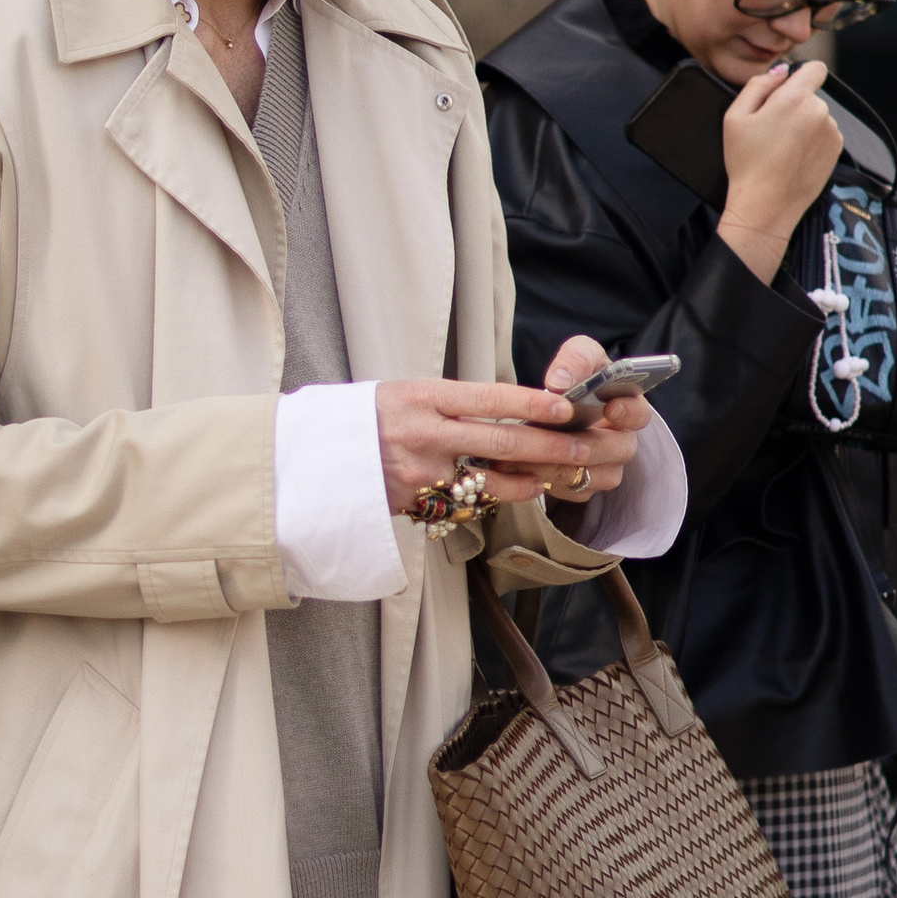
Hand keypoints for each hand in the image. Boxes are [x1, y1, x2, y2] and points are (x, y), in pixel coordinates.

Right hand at [375, 369, 640, 515]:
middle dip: (548, 446)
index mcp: (423, 397)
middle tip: (582, 449)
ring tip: (556, 476)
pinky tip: (517, 492)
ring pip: (490, 481)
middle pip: (501, 441)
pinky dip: (494, 498)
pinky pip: (465, 502)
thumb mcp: (402, 394)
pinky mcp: (413, 503)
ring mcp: (419, 472)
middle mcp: (423, 433)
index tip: (565, 407)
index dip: (532, 403)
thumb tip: (502, 406)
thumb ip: (448, 403)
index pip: (490, 398)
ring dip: (529, 480)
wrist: (314, 458)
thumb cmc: (364, 419)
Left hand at [537, 338, 650, 515]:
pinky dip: (550, 483)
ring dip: (562, 468)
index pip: (640, 414)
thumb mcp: (577, 356)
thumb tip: (560, 382)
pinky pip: (574, 492)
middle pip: (619, 451)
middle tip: (557, 439)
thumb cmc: (575, 376)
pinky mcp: (585, 486)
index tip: (611, 406)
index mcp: (627, 406)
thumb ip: (575, 360)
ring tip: (529, 457)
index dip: (628, 412)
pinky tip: (524, 470)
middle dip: (586, 445)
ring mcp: (606, 467)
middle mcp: (621, 440)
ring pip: (596, 477)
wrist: (550, 407)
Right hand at [717, 54, 842, 284]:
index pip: (815, 68)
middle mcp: (820, 111)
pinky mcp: (836, 151)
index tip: (786, 90)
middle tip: (771, 130)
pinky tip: (794, 158)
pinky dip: (812, 142)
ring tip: (782, 148)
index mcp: (796, 99)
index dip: (800, 75)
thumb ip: (758, 85)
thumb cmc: (746, 162)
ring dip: (804, 124)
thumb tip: (780, 72)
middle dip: (794, 105)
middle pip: (811, 96)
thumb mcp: (735, 117)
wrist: (766, 206)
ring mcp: (831, 132)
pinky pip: (825, 135)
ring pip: (818, 116)